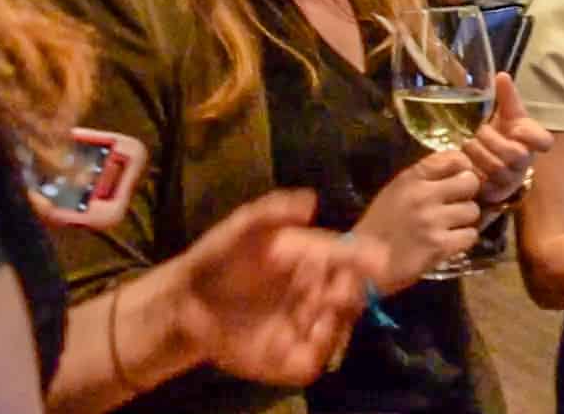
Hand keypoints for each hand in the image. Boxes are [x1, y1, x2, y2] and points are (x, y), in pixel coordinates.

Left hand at [164, 189, 387, 385]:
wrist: (185, 299)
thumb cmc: (220, 257)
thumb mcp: (243, 226)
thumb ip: (274, 210)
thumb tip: (310, 201)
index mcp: (316, 259)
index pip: (352, 258)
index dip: (368, 260)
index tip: (378, 260)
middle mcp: (317, 293)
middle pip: (351, 297)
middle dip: (352, 293)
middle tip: (340, 289)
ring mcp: (305, 327)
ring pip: (337, 331)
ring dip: (337, 323)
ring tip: (323, 311)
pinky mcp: (287, 359)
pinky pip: (312, 362)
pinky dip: (316, 353)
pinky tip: (306, 338)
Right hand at [353, 150, 481, 291]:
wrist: (363, 262)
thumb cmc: (380, 225)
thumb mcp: (397, 190)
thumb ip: (426, 178)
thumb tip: (462, 169)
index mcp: (412, 177)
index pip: (454, 158)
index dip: (463, 167)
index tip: (459, 177)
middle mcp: (423, 195)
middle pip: (470, 182)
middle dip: (468, 194)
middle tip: (456, 204)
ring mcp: (432, 220)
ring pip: (473, 211)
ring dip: (465, 220)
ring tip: (449, 226)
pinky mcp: (439, 245)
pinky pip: (470, 235)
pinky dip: (463, 240)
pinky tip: (449, 242)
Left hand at [462, 73, 552, 205]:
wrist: (486, 162)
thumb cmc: (501, 134)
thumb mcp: (506, 115)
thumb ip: (507, 97)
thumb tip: (501, 75)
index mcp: (531, 142)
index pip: (544, 142)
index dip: (534, 137)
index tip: (516, 127)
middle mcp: (524, 163)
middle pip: (515, 154)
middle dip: (493, 140)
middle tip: (478, 131)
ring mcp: (510, 181)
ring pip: (497, 169)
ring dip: (479, 153)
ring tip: (467, 144)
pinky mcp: (494, 194)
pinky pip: (484, 185)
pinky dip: (472, 171)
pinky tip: (464, 161)